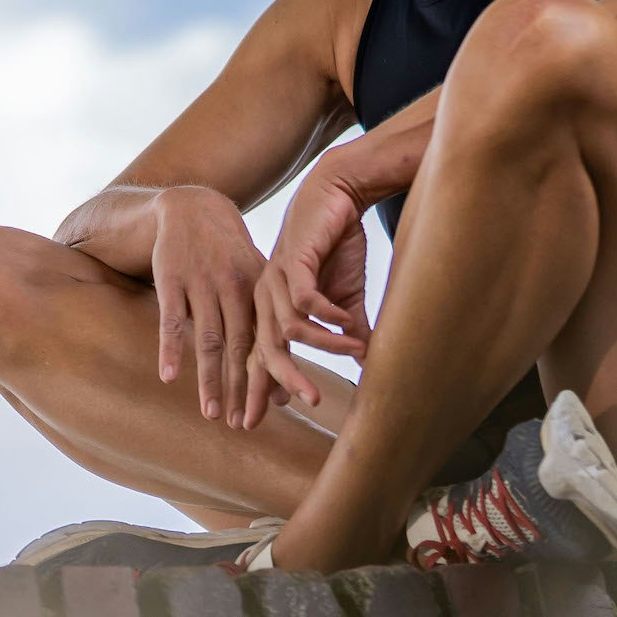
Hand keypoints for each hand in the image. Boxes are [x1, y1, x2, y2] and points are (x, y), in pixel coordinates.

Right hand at [148, 186, 270, 424]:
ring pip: (209, 338)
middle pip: (242, 347)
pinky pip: (171, 319)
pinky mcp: (171, 278)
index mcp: (261, 291)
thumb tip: (283, 394)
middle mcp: (236, 289)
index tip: (282, 410)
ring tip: (212, 414)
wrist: (194, 207)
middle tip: (244, 425)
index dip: (277, 376)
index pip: (272, 341)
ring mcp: (202, 283)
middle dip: (244, 388)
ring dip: (210, 378)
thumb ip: (268, 336)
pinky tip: (169, 377)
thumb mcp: (257, 285)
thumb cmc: (230, 258)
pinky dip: (170, 348)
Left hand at [243, 169, 374, 426]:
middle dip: (277, 384)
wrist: (339, 192)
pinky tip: (349, 327)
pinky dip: (329, 318)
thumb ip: (350, 332)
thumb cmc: (337, 244)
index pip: (258, 355)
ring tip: (348, 357)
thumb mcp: (345, 298)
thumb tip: (367, 365)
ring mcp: (276, 278)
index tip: (249, 424)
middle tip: (302, 406)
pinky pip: (306, 300)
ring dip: (322, 349)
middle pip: (264, 351)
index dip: (254, 390)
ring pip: (287, 330)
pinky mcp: (294, 259)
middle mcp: (266, 296)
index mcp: (270, 308)